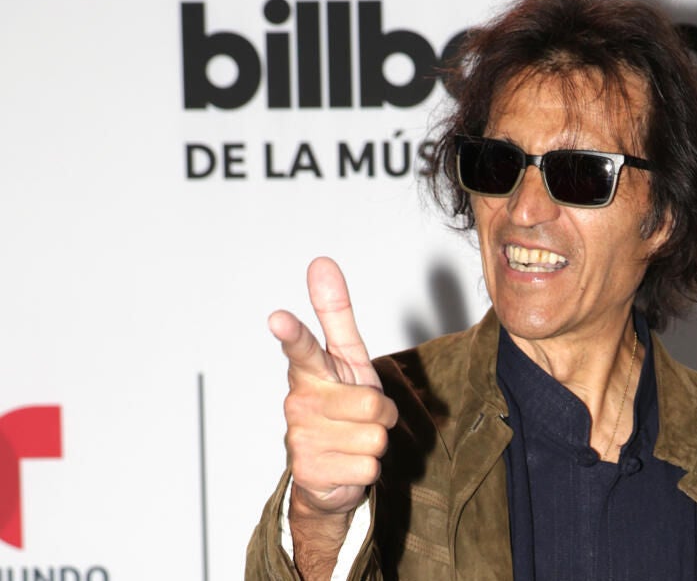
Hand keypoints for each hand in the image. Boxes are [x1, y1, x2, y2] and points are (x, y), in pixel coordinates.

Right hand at [270, 257, 397, 520]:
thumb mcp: (346, 357)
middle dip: (381, 413)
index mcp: (310, 373)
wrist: (330, 470)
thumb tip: (321, 262)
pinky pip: (369, 465)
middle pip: (372, 403)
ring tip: (353, 439)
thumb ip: (334, 312)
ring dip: (374, 441)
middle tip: (361, 416)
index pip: (302, 348)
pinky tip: (346, 464)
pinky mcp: (311, 472)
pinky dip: (367, 468)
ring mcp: (302, 439)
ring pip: (374, 435)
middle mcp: (300, 403)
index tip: (278, 318)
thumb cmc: (341, 403)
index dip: (292, 333)